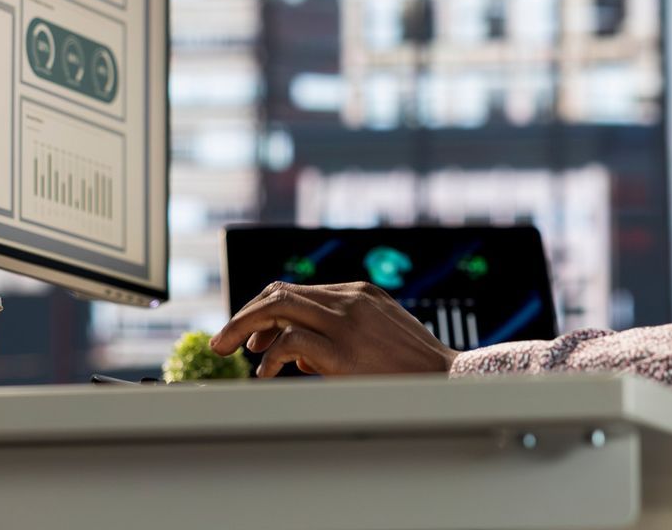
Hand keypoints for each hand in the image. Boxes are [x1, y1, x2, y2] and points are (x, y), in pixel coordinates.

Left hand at [210, 281, 458, 377]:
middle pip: (279, 292)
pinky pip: (291, 342)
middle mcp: (349, 299)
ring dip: (244, 327)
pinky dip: (270, 358)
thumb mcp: (377, 339)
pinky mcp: (343, 349)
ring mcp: (346, 321)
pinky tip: (263, 375)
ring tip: (226, 350)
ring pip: (278, 307)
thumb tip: (294, 353)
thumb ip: (338, 336)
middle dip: (244, 315)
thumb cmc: (415, 370)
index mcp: (358, 293)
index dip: (263, 311)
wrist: (451, 382)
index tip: (249, 338)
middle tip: (221, 342)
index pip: (296, 290)